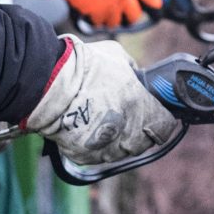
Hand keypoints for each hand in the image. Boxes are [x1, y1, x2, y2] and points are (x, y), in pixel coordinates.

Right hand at [25, 36, 177, 166]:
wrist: (48, 83)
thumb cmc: (84, 66)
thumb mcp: (118, 57)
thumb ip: (133, 69)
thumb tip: (136, 75)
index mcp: (142, 108)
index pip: (166, 127)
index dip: (162, 120)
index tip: (157, 114)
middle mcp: (127, 133)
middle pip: (143, 142)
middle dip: (139, 130)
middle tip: (127, 115)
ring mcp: (106, 148)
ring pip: (121, 151)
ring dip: (117, 139)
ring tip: (103, 120)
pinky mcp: (85, 156)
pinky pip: (98, 154)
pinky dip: (95, 145)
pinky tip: (87, 127)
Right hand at [46, 0, 163, 27]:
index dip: (154, 2)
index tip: (155, 6)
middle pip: (136, 15)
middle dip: (131, 16)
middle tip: (125, 14)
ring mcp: (111, 6)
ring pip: (117, 22)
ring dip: (111, 19)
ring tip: (104, 12)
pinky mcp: (98, 14)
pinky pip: (100, 24)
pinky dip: (96, 20)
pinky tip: (92, 12)